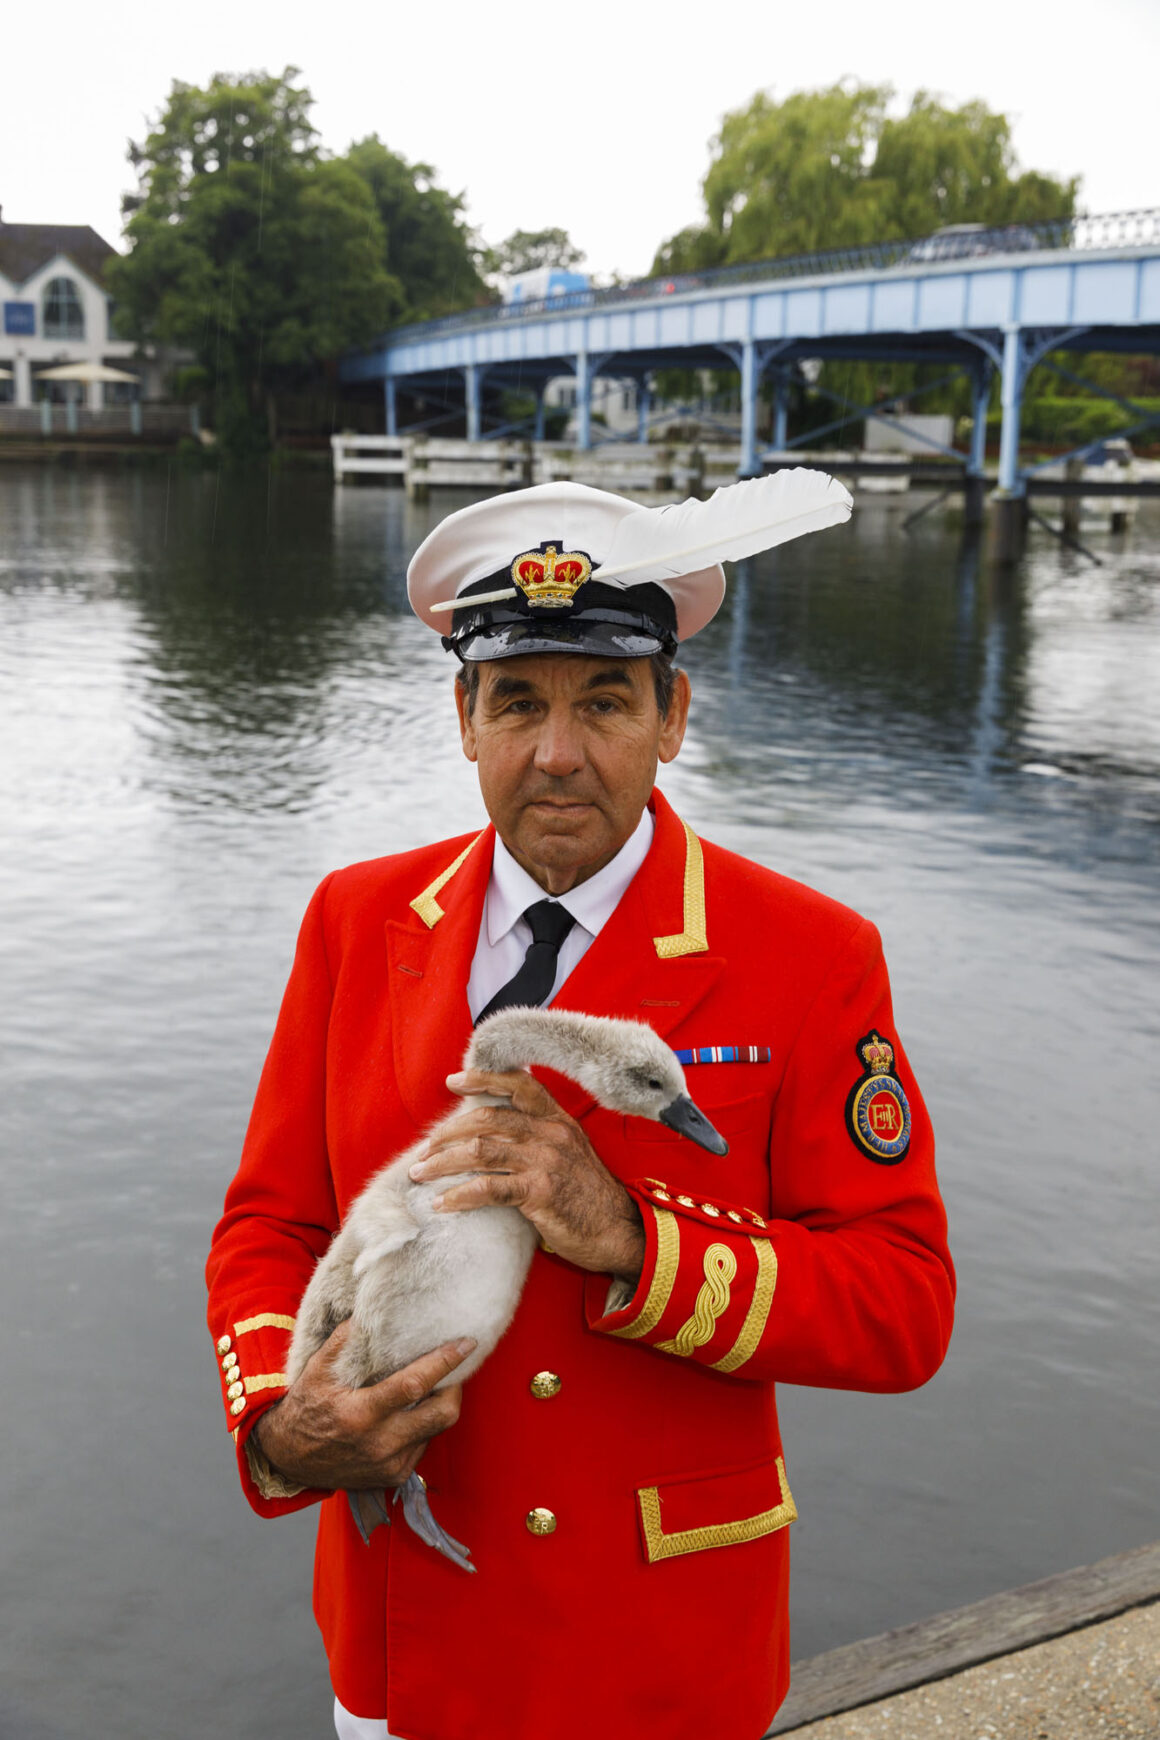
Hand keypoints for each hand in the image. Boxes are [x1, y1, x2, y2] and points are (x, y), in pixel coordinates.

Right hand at [253, 1321, 473, 1491]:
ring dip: (439, 1407)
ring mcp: (389, 1464)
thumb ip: (344, 1340)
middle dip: (455, 1388)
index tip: (467, 1343)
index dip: (445, 1362)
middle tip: (454, 1369)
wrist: (288, 1458)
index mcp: (361, 1414)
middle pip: (442, 1414)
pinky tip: (412, 1412)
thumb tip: (368, 1312)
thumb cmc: (305, 1409)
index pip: (415, 1385)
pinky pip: (423, 1447)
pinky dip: (424, 1427)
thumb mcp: (317, 1370)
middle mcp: (380, 1443)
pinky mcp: (392, 1477)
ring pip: (436, 1431)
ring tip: (432, 1387)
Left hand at [408, 1067, 645, 1281]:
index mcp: (558, 1120)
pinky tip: (442, 1204)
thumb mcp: (570, 1153)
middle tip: (425, 1148)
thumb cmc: (588, 1196)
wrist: (618, 1230)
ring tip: (420, 1173)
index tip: (453, 1080)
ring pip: (481, 1151)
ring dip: (443, 1162)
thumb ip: (540, 1137)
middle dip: (448, 1132)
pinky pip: (488, 1189)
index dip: (483, 1078)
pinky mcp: (539, 1192)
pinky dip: (459, 1196)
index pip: (520, 1084)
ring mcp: (545, 1161)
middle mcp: (551, 1134)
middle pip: (489, 1118)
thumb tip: (494, 1135)